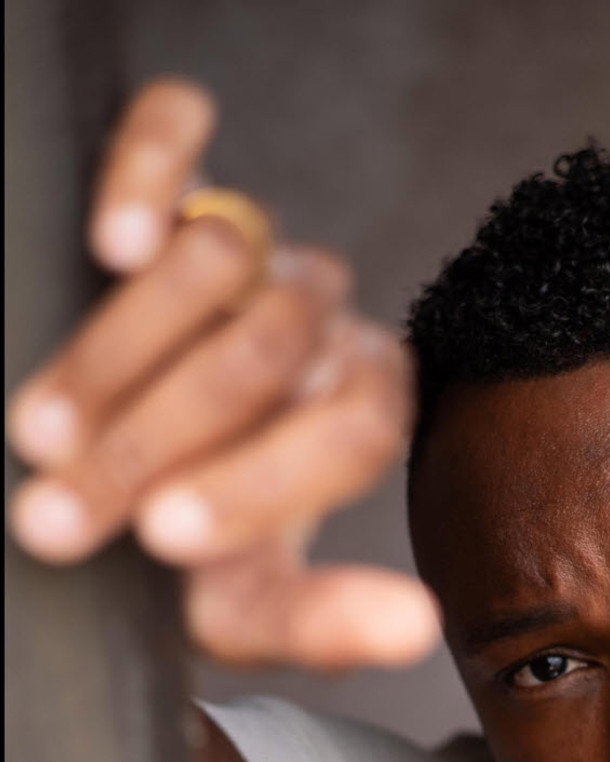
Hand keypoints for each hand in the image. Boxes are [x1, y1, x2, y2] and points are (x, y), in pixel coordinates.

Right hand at [6, 77, 440, 669]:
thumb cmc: (176, 537)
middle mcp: (318, 320)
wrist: (94, 472)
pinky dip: (146, 174)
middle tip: (59, 520)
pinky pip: (178, 130)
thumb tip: (415, 628)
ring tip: (39, 435)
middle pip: (271, 350)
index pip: (355, 432)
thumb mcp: (240, 602)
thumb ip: (318, 622)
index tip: (161, 538)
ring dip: (118, 354)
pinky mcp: (175, 169)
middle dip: (152, 443)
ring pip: (218, 257)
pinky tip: (110, 243)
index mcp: (355, 412)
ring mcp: (250, 240)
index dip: (259, 484)